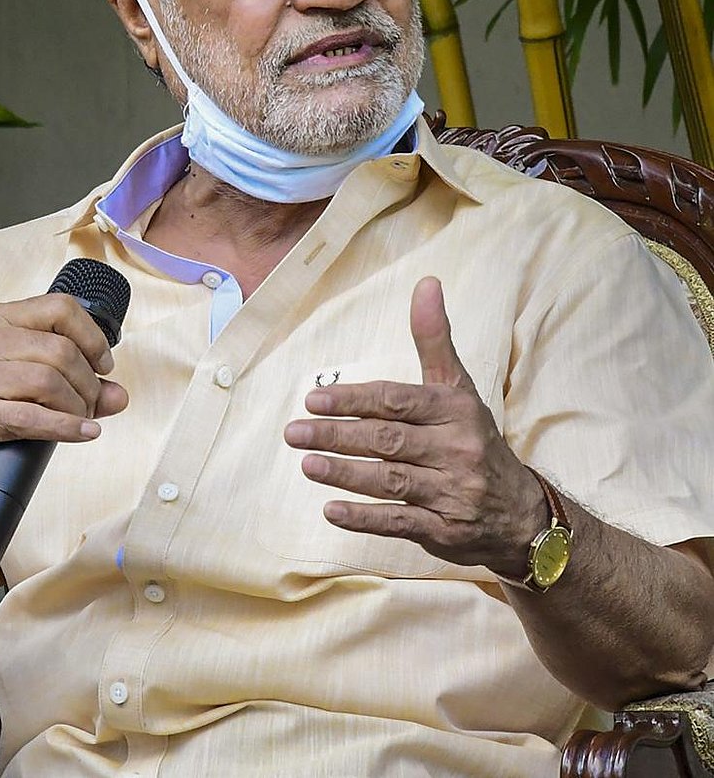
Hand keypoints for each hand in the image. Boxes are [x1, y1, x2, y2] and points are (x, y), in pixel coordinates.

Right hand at [0, 293, 127, 499]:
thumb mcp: (22, 383)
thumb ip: (74, 384)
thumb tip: (120, 395)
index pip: (61, 307)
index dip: (93, 337)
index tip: (103, 365)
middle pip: (61, 350)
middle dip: (88, 382)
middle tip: (90, 404)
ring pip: (50, 381)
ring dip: (78, 406)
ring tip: (80, 419)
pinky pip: (33, 417)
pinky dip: (67, 427)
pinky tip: (84, 433)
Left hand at [283, 276, 544, 575]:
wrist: (519, 511)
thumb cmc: (474, 437)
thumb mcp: (458, 387)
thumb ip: (434, 338)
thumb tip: (426, 283)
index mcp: (455, 410)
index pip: (397, 400)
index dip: (353, 399)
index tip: (312, 399)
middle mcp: (456, 449)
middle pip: (388, 440)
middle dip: (338, 435)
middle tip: (294, 432)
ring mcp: (452, 492)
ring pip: (390, 481)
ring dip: (345, 473)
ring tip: (306, 464)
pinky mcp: (444, 530)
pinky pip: (399, 522)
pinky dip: (364, 518)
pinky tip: (331, 510)